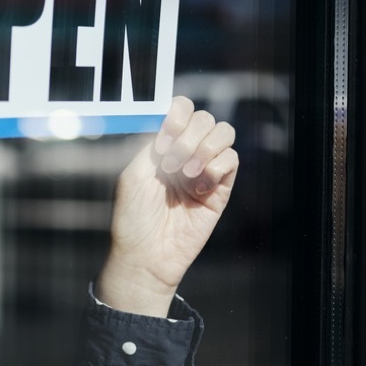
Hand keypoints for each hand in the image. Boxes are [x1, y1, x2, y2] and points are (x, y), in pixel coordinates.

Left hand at [97, 96, 238, 315]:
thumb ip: (151, 145)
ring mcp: (204, 169)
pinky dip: (216, 168)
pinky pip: (232, 160)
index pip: (181, 110)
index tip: (166, 137)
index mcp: (162, 146)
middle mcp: (185, 153)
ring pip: (224, 133)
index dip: (178, 114)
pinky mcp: (221, 188)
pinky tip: (198, 189)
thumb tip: (171, 123)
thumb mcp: (133, 176)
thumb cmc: (133, 218)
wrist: (146, 255)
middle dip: (189, 136)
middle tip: (170, 166)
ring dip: (205, 148)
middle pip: (205, 118)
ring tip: (186, 174)